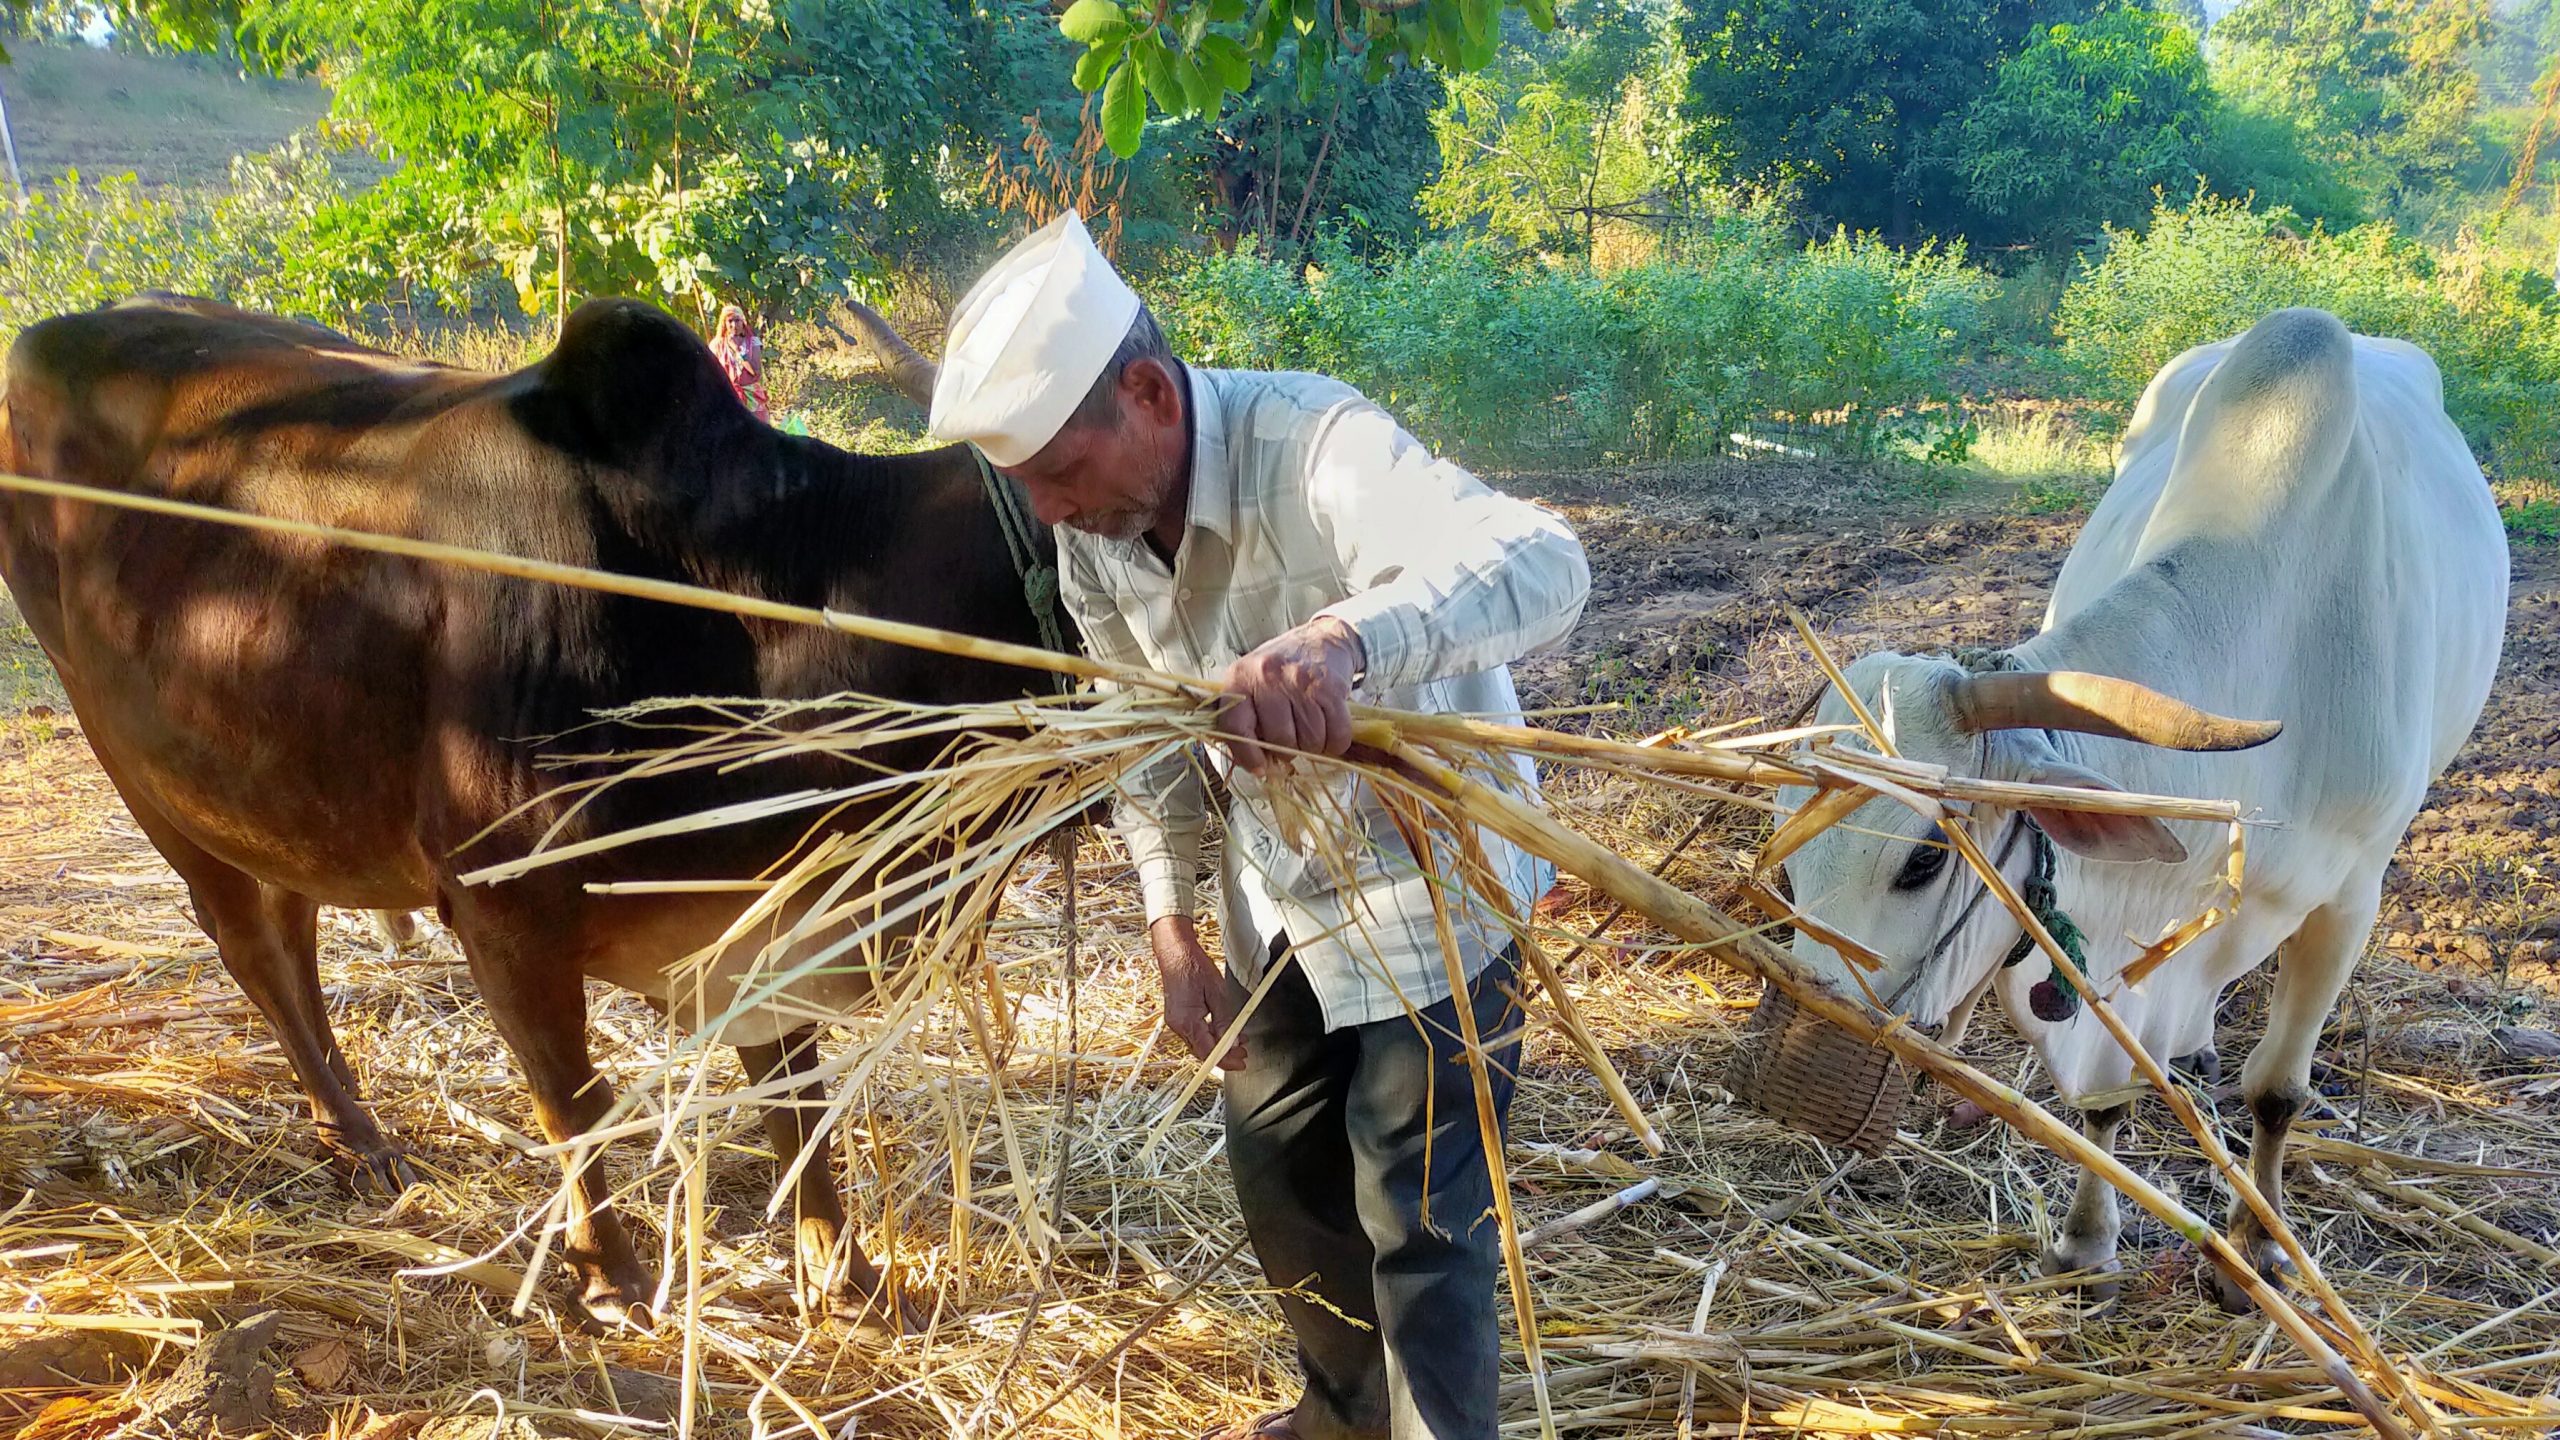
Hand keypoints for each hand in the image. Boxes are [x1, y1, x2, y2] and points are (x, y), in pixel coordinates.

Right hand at [1151, 916, 1244, 1069]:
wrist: (1175, 952)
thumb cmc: (1194, 967)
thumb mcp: (1217, 994)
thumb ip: (1225, 1021)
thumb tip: (1233, 1042)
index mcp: (1187, 1021)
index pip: (1208, 1051)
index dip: (1225, 1060)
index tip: (1240, 1063)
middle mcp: (1178, 1025)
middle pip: (1203, 1050)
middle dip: (1224, 1054)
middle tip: (1244, 1054)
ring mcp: (1176, 1022)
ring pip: (1200, 1042)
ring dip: (1219, 1045)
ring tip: (1239, 1041)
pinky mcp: (1178, 1016)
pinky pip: (1195, 1032)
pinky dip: (1210, 1035)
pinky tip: (1223, 1031)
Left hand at [1217, 616, 1363, 773]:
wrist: (1320, 639)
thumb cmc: (1280, 670)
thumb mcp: (1250, 683)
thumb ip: (1244, 719)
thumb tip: (1256, 764)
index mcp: (1240, 679)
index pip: (1235, 727)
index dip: (1247, 755)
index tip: (1260, 768)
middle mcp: (1268, 677)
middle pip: (1280, 739)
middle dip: (1288, 751)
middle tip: (1292, 741)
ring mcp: (1300, 682)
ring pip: (1310, 741)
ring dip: (1313, 747)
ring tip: (1309, 731)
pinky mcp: (1330, 688)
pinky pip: (1336, 734)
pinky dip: (1334, 743)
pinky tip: (1327, 730)